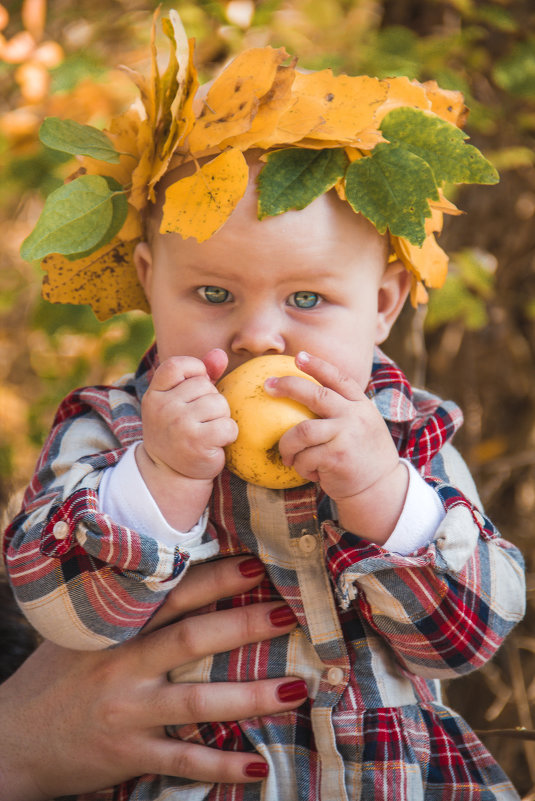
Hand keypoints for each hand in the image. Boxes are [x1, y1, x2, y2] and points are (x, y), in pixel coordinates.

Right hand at [0, 557, 305, 800]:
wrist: (11, 740)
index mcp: (115, 628)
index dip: (214, 577)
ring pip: (197, 703)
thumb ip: (125, 610)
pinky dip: (222, 766)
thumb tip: (178, 575)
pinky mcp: (128, 754)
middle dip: (244, 625)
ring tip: (296, 689)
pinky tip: (259, 766)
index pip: (172, 594)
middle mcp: (123, 665)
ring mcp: (128, 712)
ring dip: (251, 696)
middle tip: (289, 615)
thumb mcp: (81, 633)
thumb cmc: (55, 677)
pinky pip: (183, 762)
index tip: (256, 564)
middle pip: (192, 638)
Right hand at [138, 348, 237, 528]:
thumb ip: (199, 375)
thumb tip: (219, 354)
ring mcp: (179, 424)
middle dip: (211, 401)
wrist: (171, 473)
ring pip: (220, 404)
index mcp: (155, 394)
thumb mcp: (180, 401)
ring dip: (221, 418)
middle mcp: (164, 407)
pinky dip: (229, 435)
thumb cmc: (179, 431)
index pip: (178, 365)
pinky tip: (216, 443)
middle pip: (206, 386)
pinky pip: (228, 426)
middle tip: (199, 420)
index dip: (195, 370)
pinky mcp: (198, 443)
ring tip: (208, 431)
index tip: (197, 387)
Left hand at [266, 351, 407, 542]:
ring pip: (301, 431)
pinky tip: (310, 472)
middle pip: (316, 395)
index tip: (298, 357)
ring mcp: (346, 436)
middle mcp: (355, 416)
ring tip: (287, 455)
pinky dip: (301, 466)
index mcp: (361, 405)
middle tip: (267, 386)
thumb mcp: (360, 427)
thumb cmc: (362, 457)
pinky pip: (305, 458)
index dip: (317, 365)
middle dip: (288, 387)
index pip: (339, 378)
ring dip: (287, 444)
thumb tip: (306, 397)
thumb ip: (342, 412)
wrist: (380, 488)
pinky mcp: (337, 457)